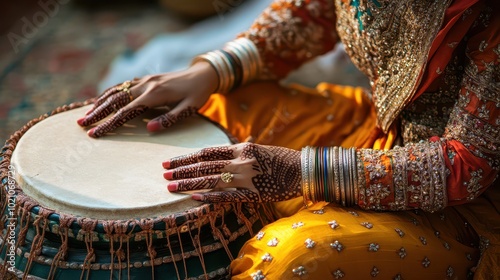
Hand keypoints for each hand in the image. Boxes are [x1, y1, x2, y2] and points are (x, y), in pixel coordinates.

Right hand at [77, 62, 217, 136]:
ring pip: (116, 91)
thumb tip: (149, 129)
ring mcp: (144, 80)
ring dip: (100, 102)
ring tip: (86, 114)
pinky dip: (110, 93)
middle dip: (97, 113)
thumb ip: (169, 119)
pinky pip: (123, 85)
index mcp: (155, 94)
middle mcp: (146, 85)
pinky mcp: (146, 78)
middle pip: (115, 100)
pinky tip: (101, 100)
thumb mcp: (189, 109)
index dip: (109, 124)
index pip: (126, 112)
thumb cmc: (198, 94)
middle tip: (82, 124)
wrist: (203, 74)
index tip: (95, 134)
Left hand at [163, 143, 301, 202]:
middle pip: (204, 166)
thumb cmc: (281, 159)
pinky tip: (194, 197)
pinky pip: (227, 196)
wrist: (304, 170)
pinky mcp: (253, 193)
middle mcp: (240, 161)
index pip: (207, 152)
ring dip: (188, 183)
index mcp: (241, 148)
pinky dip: (209, 196)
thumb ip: (240, 150)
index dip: (186, 157)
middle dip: (181, 170)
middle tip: (162, 174)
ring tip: (170, 186)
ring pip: (211, 180)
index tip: (170, 161)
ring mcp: (246, 177)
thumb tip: (225, 151)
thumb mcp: (259, 149)